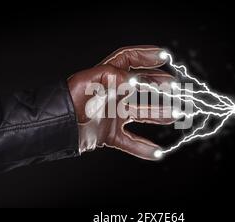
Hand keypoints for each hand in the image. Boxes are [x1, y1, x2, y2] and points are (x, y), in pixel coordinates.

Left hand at [67, 45, 175, 159]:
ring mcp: (113, 115)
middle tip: (177, 88)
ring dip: (160, 115)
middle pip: (141, 88)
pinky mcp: (110, 135)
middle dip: (160, 86)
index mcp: (106, 77)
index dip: (146, 55)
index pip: (128, 60)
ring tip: (177, 115)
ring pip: (142, 114)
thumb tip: (137, 80)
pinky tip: (157, 152)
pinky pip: (130, 141)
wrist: (56, 129)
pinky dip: (144, 148)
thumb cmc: (69, 101)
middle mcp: (112, 95)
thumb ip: (114, 78)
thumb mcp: (90, 83)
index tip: (164, 57)